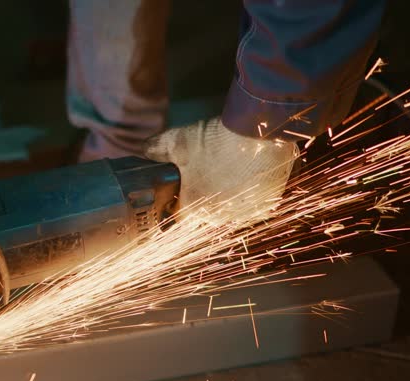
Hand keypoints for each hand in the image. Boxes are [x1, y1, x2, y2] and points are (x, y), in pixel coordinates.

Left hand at [144, 117, 296, 223]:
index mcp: (193, 207)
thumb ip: (155, 148)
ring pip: (229, 211)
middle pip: (204, 214)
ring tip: (228, 173)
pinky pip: (252, 207)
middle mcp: (218, 217)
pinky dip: (249, 195)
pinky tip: (246, 177)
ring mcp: (243, 214)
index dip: (173, 207)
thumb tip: (144, 150)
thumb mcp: (178, 140)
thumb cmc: (216, 139)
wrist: (258, 132)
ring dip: (226, 198)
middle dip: (202, 198)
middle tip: (205, 175)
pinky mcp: (265, 206)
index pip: (176, 219)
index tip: (174, 198)